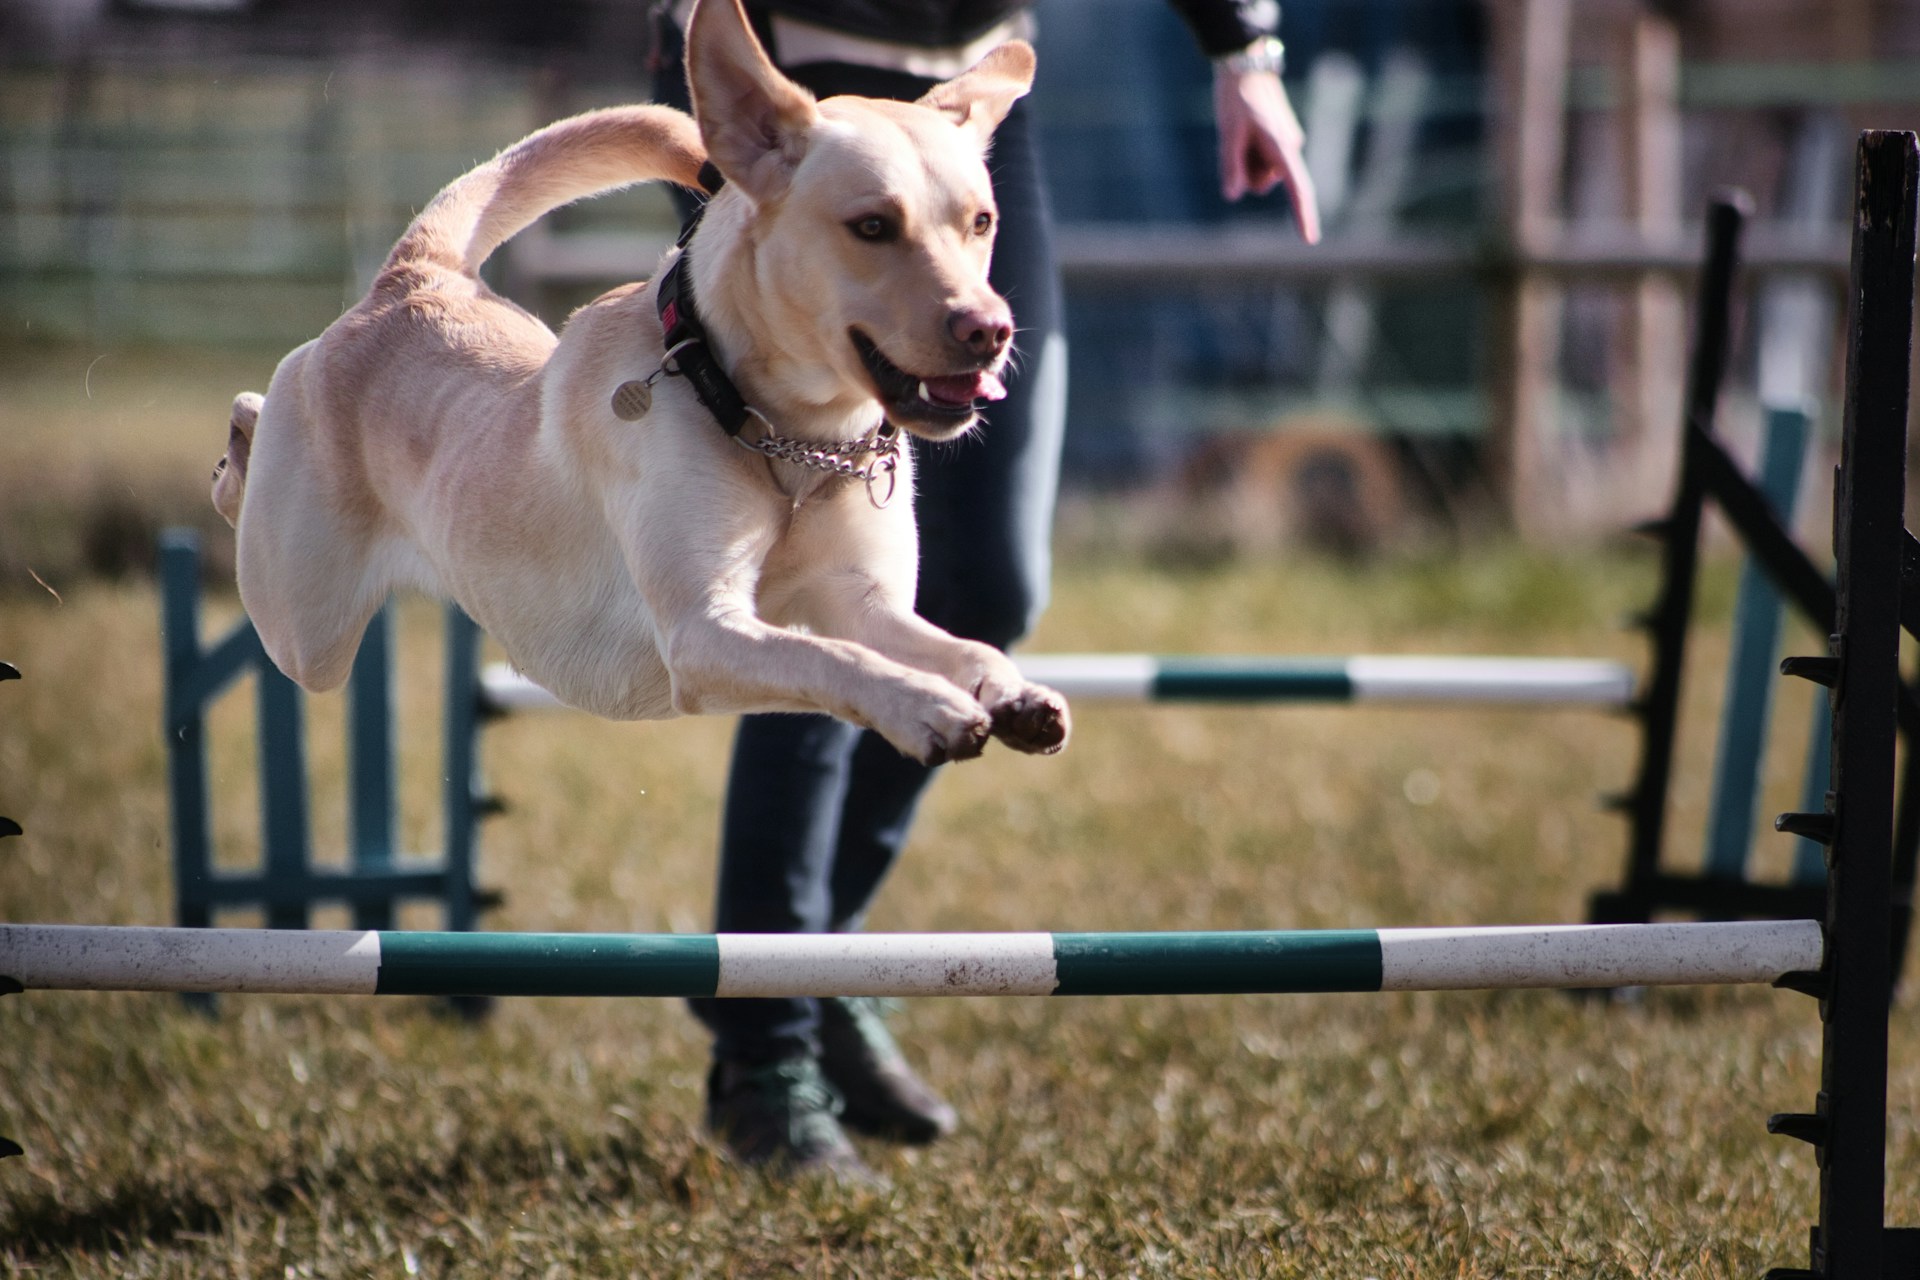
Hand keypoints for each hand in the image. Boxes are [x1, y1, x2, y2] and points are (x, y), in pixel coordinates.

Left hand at [1213, 68, 1320, 242]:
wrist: (1247, 66)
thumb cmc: (1236, 98)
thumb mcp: (1227, 133)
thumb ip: (1230, 165)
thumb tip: (1233, 195)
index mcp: (1282, 146)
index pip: (1297, 188)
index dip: (1303, 215)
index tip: (1310, 240)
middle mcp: (1289, 148)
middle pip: (1262, 184)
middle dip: (1244, 172)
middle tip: (1234, 140)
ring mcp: (1285, 146)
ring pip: (1259, 174)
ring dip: (1245, 162)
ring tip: (1240, 132)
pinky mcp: (1279, 143)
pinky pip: (1260, 162)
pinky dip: (1248, 154)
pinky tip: (1245, 131)